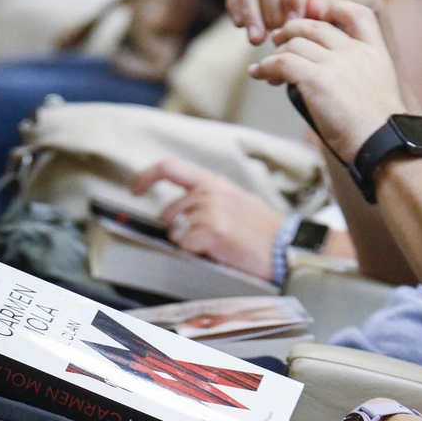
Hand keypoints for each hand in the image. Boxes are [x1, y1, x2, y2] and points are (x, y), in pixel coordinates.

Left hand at [132, 159, 287, 279]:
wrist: (287, 246)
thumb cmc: (263, 230)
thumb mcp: (235, 201)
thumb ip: (207, 199)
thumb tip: (178, 212)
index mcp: (214, 182)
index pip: (170, 167)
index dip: (146, 177)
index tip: (134, 188)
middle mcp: (209, 192)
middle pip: (168, 212)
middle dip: (176, 229)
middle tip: (203, 239)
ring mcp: (210, 211)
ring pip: (176, 231)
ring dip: (190, 243)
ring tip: (217, 244)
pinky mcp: (213, 232)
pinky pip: (185, 246)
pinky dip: (197, 253)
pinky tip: (219, 251)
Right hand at [227, 0, 382, 43]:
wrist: (338, 3)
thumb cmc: (347, 4)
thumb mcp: (352, 5)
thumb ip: (333, 5)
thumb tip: (310, 6)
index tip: (292, 23)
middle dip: (270, 11)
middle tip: (276, 38)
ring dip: (250, 12)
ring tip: (257, 40)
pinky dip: (236, 5)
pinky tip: (241, 25)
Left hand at [249, 3, 406, 160]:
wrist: (382, 143)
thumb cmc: (378, 130)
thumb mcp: (378, 92)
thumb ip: (357, 74)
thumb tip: (326, 76)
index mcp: (375, 51)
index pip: (357, 13)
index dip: (332, 9)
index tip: (315, 17)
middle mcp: (355, 51)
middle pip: (316, 26)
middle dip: (293, 29)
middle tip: (278, 39)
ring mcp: (335, 62)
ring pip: (295, 44)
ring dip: (276, 53)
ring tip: (267, 66)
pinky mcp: (316, 78)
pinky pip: (282, 62)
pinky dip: (266, 67)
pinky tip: (259, 73)